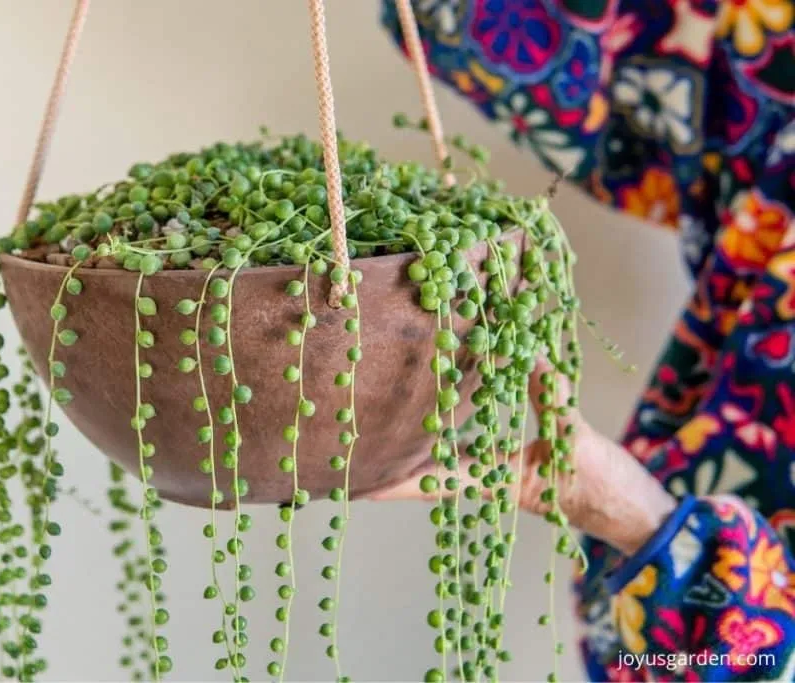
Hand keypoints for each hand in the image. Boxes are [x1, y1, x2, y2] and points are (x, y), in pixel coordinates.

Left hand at [368, 359, 677, 556]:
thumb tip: (526, 352)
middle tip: (356, 447)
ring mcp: (502, 473)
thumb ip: (552, 397)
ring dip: (421, 447)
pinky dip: (459, 429)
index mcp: (494, 484)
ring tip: (383, 430)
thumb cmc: (607, 490)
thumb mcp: (576, 440)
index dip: (394, 483)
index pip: (432, 483)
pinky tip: (443, 414)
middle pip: (430, 472)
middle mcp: (489, 480)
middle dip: (394, 463)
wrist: (638, 513)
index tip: (357, 481)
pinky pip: (478, 446)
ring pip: (450, 459)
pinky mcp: (519, 464)